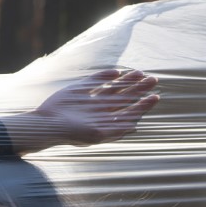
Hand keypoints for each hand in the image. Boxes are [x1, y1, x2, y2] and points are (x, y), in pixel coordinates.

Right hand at [0, 68, 158, 153]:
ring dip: (128, 80)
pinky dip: (107, 75)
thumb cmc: (72, 133)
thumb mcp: (97, 134)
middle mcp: (101, 109)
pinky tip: (118, 72)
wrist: (49, 124)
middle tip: (154, 80)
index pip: (129, 111)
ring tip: (140, 73)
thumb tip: (134, 126)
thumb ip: (115, 130)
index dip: (143, 104)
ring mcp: (92, 97)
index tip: (156, 97)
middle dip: (140, 89)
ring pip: (114, 86)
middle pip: (125, 97)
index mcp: (107, 121)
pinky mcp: (81, 87)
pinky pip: (97, 79)